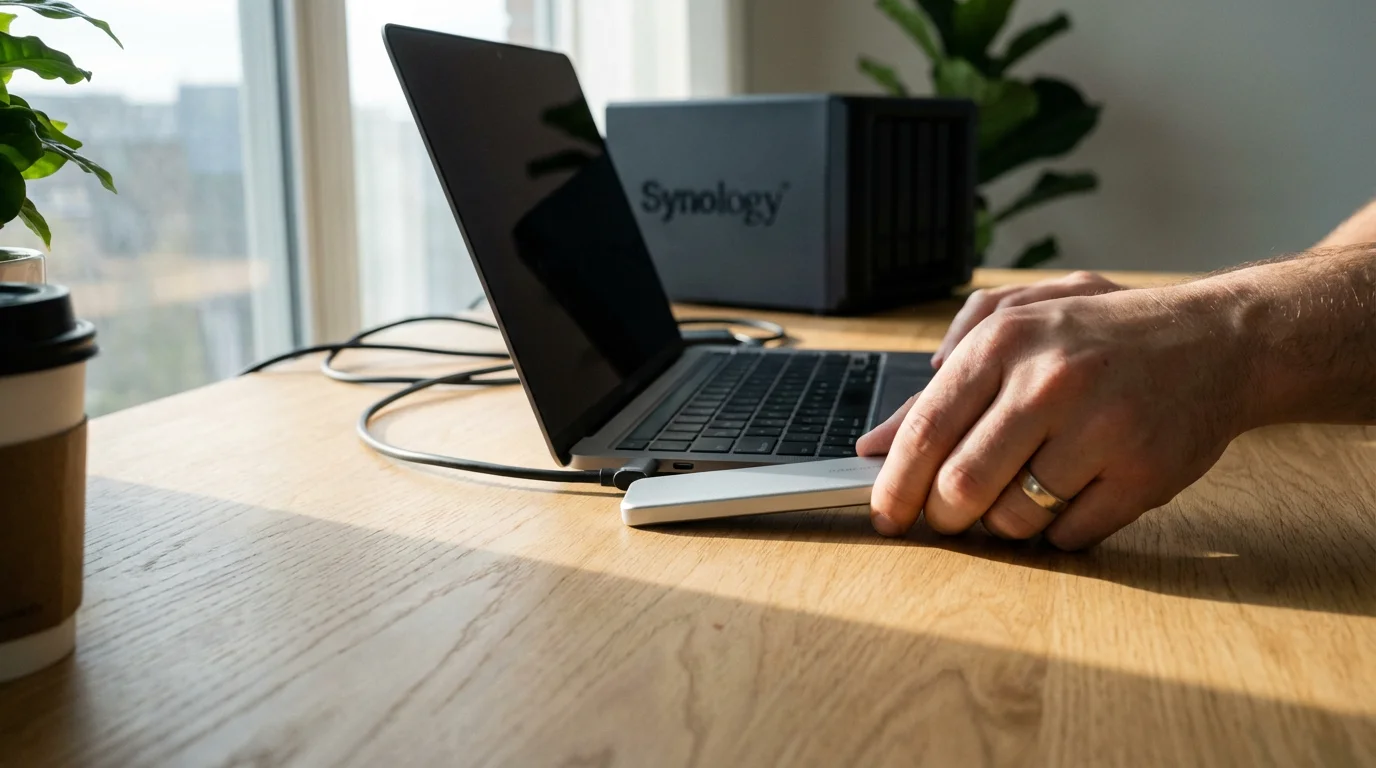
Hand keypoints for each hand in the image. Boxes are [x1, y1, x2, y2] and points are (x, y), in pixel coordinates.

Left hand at [857, 285, 1250, 549]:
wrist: (1217, 340)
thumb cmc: (1099, 336)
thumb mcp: (1016, 328)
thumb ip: (940, 384)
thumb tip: (875, 446)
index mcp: (1007, 342)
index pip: (926, 431)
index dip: (894, 484)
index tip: (884, 514)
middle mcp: (1052, 383)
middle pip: (961, 487)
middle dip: (944, 516)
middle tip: (949, 515)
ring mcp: (1102, 430)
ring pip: (1013, 520)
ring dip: (1004, 524)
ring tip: (1021, 491)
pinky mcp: (1145, 474)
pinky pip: (1070, 536)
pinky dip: (1058, 531)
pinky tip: (1072, 494)